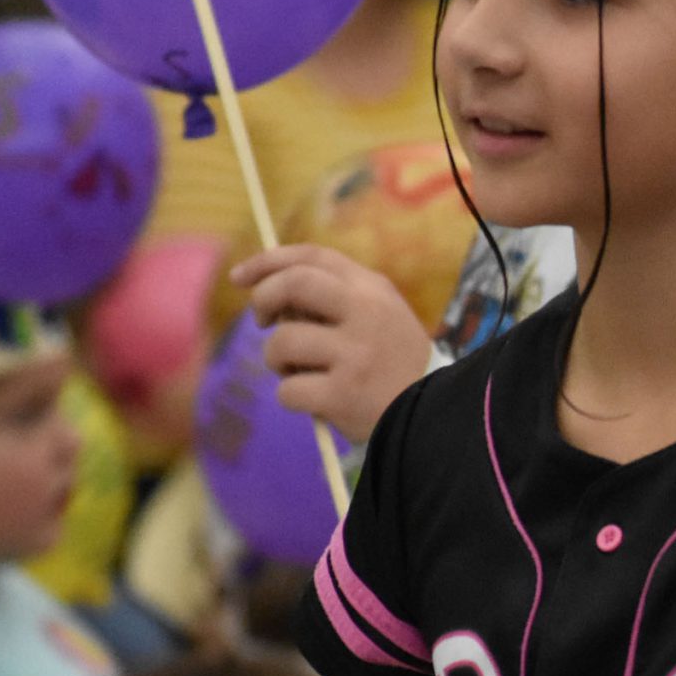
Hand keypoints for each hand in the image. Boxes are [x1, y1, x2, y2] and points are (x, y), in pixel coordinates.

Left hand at [231, 245, 436, 443]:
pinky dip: (291, 398)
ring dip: (277, 361)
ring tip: (297, 373)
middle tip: (261, 322)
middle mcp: (366, 314)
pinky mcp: (343, 394)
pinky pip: (288, 390)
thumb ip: (337, 297)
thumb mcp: (381, 316)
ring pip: (282, 342)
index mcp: (374, 290)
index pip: (313, 257)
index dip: (269, 261)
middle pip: (293, 284)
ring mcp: (355, 354)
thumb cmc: (395, 366)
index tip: (241, 276)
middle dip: (263, 299)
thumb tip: (271, 289)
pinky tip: (316, 403)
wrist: (435, 417)